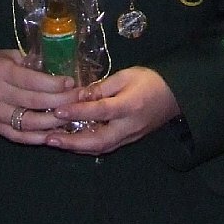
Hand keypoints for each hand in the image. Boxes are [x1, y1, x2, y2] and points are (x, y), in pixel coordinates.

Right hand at [0, 49, 74, 143]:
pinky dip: (39, 137)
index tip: (72, 83)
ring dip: (54, 122)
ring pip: (30, 123)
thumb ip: (32, 62)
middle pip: (36, 102)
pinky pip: (21, 137)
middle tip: (80, 99)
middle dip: (62, 102)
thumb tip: (61, 67)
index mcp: (2, 72)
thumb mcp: (9, 56)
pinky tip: (55, 133)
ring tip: (72, 117)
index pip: (33, 81)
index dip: (55, 84)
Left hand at [41, 67, 178, 155]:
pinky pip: (105, 147)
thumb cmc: (149, 80)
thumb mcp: (126, 75)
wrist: (175, 95)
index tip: (57, 111)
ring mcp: (129, 137)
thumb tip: (79, 95)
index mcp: (129, 106)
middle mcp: (128, 127)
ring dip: (76, 147)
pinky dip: (87, 146)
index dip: (77, 112)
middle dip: (72, 143)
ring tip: (55, 142)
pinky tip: (71, 141)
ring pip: (100, 148)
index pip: (100, 111)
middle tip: (49, 139)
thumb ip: (102, 87)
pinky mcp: (128, 141)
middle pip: (98, 141)